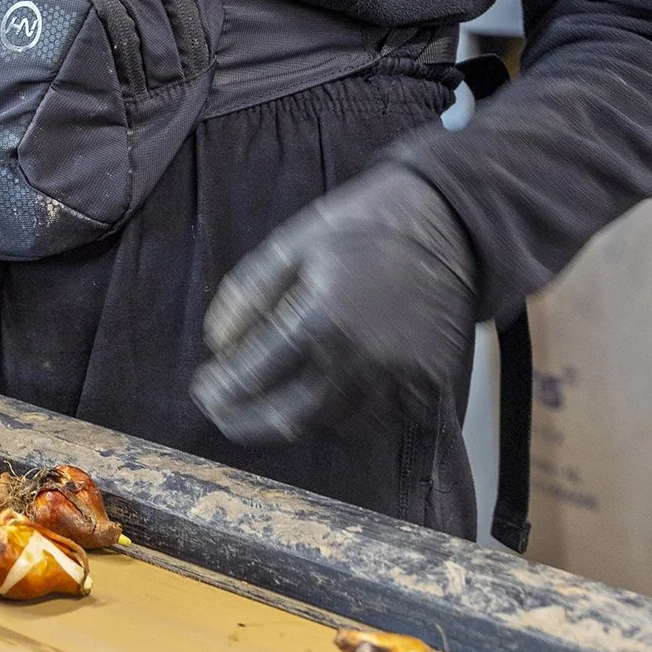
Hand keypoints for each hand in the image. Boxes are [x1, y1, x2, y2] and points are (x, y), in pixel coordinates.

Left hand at [190, 163, 476, 443]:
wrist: (447, 226)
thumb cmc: (360, 227)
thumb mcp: (293, 245)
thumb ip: (249, 294)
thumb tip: (218, 343)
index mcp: (323, 320)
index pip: (257, 374)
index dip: (223, 389)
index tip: (204, 388)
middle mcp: (362, 360)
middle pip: (291, 417)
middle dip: (246, 421)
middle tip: (222, 413)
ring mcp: (399, 381)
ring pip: (333, 425)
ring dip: (295, 417)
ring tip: (270, 398)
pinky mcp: (427, 388)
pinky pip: (375, 422)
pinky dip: (343, 417)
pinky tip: (322, 395)